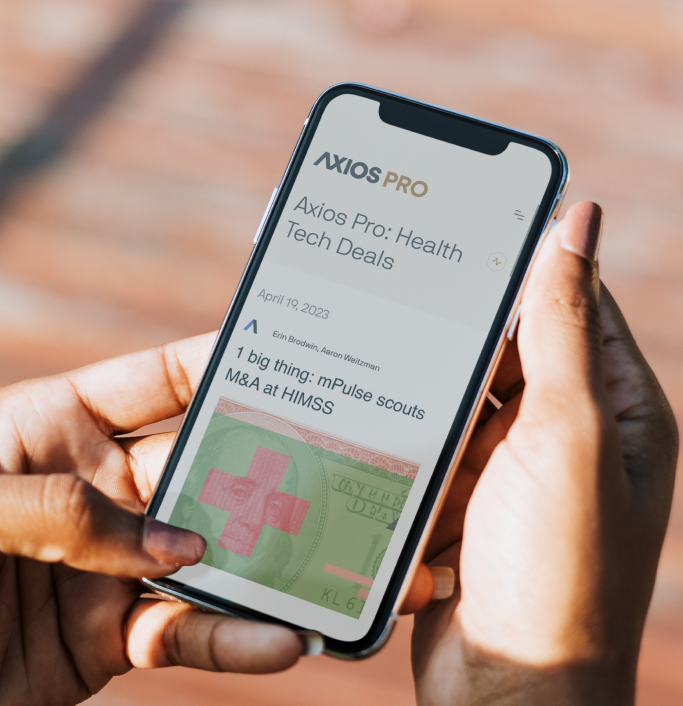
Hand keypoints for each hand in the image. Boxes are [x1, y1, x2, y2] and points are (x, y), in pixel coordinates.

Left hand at [0, 334, 313, 704]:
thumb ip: (51, 511)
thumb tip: (169, 540)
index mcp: (39, 430)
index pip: (149, 384)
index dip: (223, 365)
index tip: (306, 356)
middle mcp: (84, 491)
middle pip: (201, 468)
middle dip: (276, 465)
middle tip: (355, 468)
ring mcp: (101, 568)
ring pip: (209, 553)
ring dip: (273, 557)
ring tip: (345, 562)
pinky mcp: (108, 642)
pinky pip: (187, 630)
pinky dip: (236, 636)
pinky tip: (279, 638)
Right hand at [410, 202, 677, 703]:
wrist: (507, 693)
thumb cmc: (556, 574)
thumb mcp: (568, 437)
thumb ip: (564, 328)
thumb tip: (577, 219)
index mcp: (622, 413)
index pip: (572, 303)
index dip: (519, 260)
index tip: (455, 219)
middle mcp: (572, 440)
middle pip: (500, 352)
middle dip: (447, 333)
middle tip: (382, 286)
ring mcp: (514, 479)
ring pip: (453, 401)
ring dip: (416, 391)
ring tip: (361, 357)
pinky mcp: (463, 510)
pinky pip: (424, 451)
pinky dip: (396, 441)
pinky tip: (357, 423)